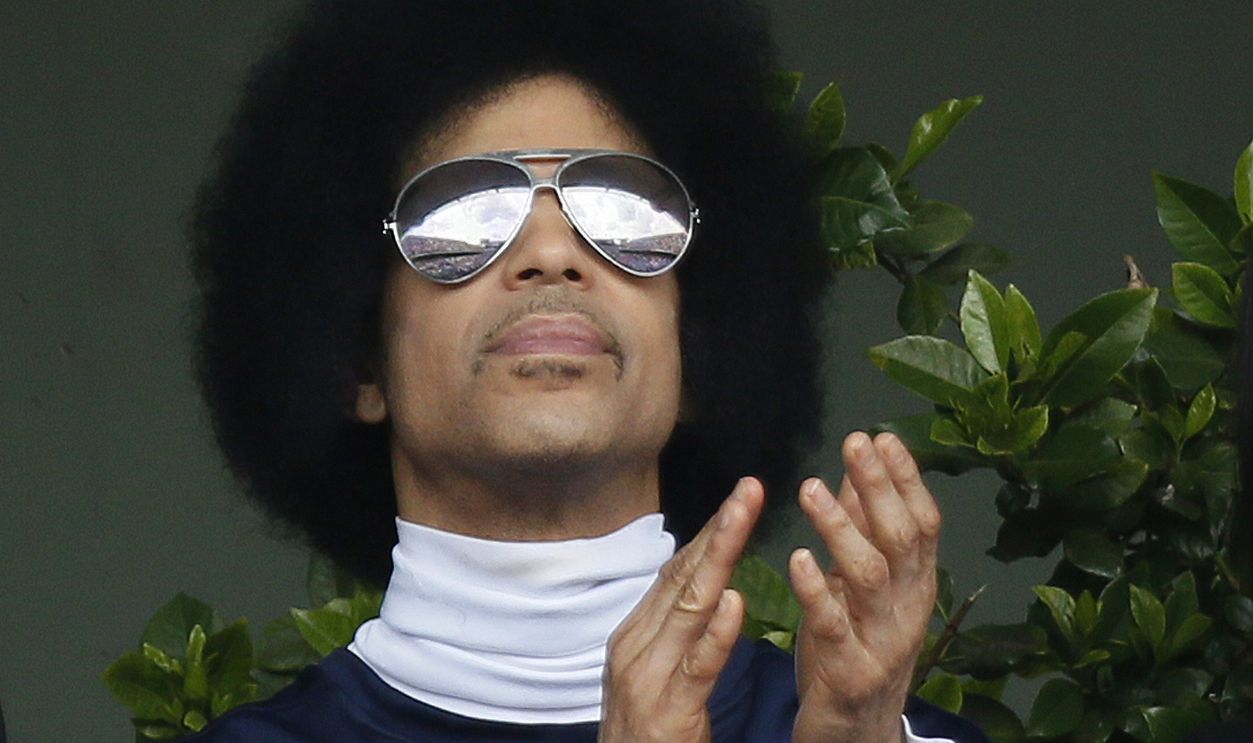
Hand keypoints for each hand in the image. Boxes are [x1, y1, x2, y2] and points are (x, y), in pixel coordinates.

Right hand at [598, 478, 763, 742]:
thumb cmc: (648, 736)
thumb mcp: (655, 674)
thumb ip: (677, 632)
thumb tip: (708, 587)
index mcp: (635, 634)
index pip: (676, 571)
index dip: (710, 531)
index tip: (739, 496)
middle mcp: (634, 646)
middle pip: (683, 576)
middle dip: (719, 529)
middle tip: (748, 488)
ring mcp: (646, 677)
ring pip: (690, 607)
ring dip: (720, 557)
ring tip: (744, 518)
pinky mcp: (667, 712)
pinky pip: (696, 665)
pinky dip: (715, 632)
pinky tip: (734, 602)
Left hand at [790, 432, 940, 742]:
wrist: (857, 732)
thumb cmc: (857, 647)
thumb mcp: (863, 587)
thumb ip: (863, 531)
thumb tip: (859, 470)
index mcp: (916, 584)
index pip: (922, 522)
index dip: (906, 478)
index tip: (882, 436)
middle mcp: (908, 607)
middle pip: (901, 538)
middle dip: (879, 487)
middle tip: (854, 444)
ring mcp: (882, 641)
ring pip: (870, 575)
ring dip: (842, 527)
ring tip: (811, 488)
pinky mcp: (849, 671)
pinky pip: (834, 626)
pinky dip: (816, 590)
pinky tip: (797, 558)